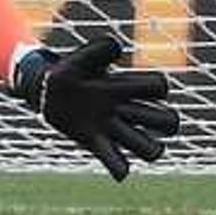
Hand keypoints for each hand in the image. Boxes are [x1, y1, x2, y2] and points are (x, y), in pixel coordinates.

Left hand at [12, 37, 178, 181]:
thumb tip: (118, 47)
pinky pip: (118, 165)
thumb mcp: (82, 58)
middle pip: (168, 123)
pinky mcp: (97, 145)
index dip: (156, 87)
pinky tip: (105, 152)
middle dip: (160, 120)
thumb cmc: (71, 72)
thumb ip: (99, 50)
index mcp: (127, 88)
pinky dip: (118, 167)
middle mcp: (127, 111)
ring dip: (143, 146)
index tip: (129, 82)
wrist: (47, 91)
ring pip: (150, 150)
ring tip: (122, 134)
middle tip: (132, 112)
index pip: (160, 88)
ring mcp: (114, 131)